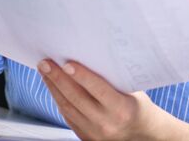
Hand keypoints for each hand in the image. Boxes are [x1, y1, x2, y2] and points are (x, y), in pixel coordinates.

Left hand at [37, 59, 168, 140]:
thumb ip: (111, 78)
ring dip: (54, 88)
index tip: (66, 63)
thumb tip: (88, 55)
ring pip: (68, 108)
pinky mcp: (86, 138)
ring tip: (45, 72)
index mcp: (122, 109)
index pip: (98, 89)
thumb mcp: (132, 90)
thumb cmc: (137, 106)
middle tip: (45, 63)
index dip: (81, 76)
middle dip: (58, 78)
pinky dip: (59, 100)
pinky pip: (68, 117)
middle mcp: (107, 123)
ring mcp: (95, 133)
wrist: (143, 135)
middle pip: (76, 98)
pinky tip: (54, 87)